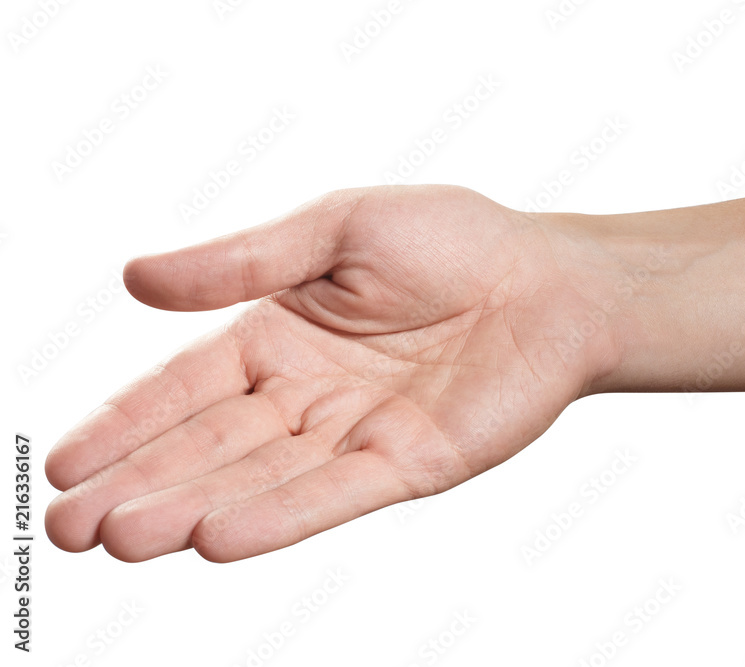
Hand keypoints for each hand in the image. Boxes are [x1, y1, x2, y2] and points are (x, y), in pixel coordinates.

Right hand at [44, 185, 620, 561]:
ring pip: (260, 479)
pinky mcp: (408, 464)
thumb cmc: (455, 239)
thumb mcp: (337, 227)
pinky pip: (333, 493)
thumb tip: (134, 278)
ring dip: (190, 509)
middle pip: (210, 445)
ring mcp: (356, 433)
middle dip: (139, 483)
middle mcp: (309, 393)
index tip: (64, 461)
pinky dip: (278, 516)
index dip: (127, 422)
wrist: (552, 279)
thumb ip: (243, 262)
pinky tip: (215, 539)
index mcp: (283, 332)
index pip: (187, 385)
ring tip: (120, 539)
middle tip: (67, 529)